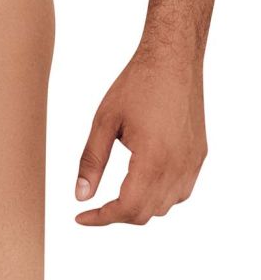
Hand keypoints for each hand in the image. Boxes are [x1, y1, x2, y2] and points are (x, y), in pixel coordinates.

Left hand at [74, 49, 206, 225]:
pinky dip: (160, 195)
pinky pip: (181, 191)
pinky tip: (143, 179)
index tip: (81, 216)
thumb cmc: (137, 85)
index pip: (128, 208)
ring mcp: (192, 162)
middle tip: (95, 206)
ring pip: (165, 206)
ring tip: (117, 192)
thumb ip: (91, 162)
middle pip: (146, 213)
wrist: (173, 60)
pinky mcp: (199, 155)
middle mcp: (178, 166)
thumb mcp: (104, 121)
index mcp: (153, 159)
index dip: (102, 218)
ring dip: (140, 206)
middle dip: (117, 215)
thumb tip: (80, 196)